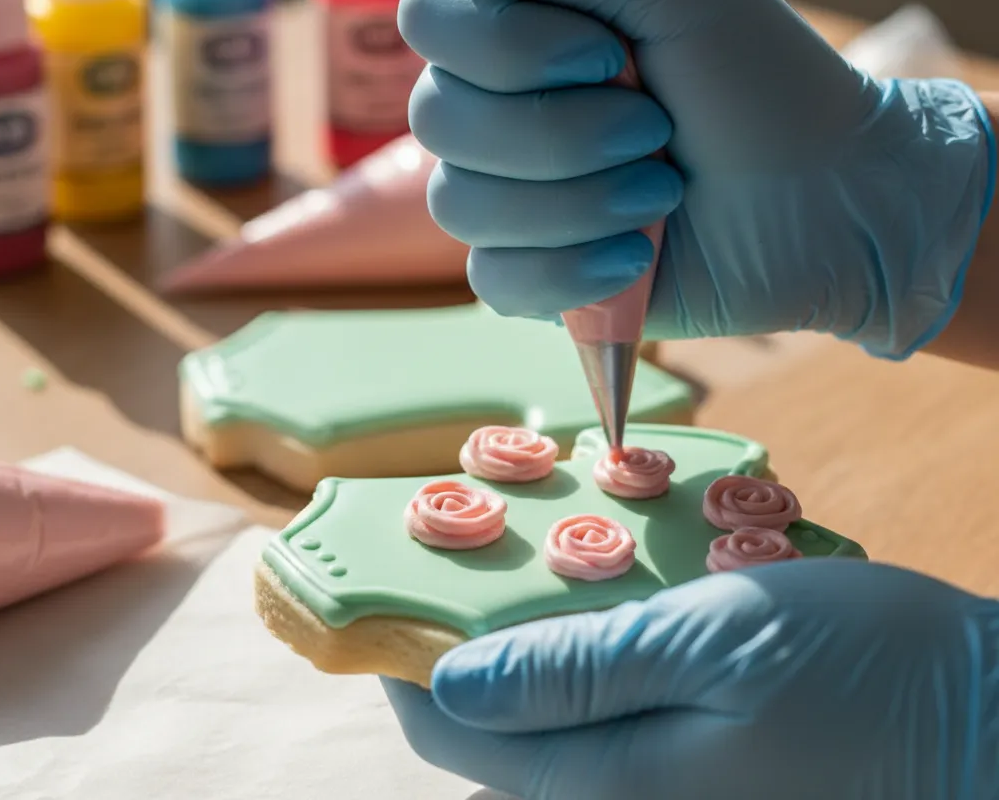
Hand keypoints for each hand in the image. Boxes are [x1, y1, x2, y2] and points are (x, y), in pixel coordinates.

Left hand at [383, 560, 998, 798]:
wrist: (984, 723)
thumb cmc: (860, 673)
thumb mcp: (708, 641)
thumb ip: (574, 672)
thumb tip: (453, 682)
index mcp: (611, 787)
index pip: (458, 736)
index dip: (407, 662)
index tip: (386, 587)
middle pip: (499, 735)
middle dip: (467, 641)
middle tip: (470, 550)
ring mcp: (667, 796)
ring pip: (554, 724)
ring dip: (531, 642)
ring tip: (538, 559)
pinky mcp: (702, 777)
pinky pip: (610, 720)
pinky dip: (589, 654)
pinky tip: (615, 594)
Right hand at [400, 0, 994, 358]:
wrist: (832, 200)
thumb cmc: (762, 78)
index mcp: (521, 22)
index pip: (429, 18)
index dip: (504, 45)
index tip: (606, 51)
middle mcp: (498, 106)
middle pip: (438, 119)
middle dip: (561, 132)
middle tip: (656, 127)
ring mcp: (509, 195)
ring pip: (460, 204)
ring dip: (576, 201)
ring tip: (662, 191)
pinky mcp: (532, 273)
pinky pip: (492, 280)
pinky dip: (569, 271)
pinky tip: (635, 255)